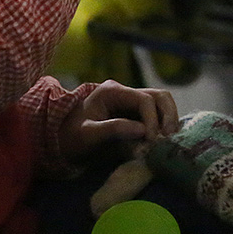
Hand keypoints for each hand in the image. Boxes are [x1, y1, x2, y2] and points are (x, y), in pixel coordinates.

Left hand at [56, 80, 179, 160]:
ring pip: (162, 103)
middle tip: (168, 138)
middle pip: (159, 96)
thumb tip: (143, 131)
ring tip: (168, 141)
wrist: (63, 142)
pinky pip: (158, 116)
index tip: (152, 141)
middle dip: (168, 116)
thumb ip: (113, 129)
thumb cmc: (72, 137)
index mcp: (112, 91)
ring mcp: (132, 103)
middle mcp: (125, 92)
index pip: (144, 100)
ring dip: (169, 120)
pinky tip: (163, 142)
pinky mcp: (136, 116)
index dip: (153, 120)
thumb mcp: (88, 134)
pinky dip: (164, 126)